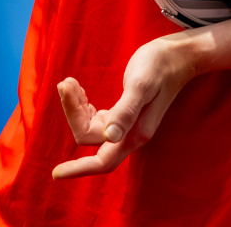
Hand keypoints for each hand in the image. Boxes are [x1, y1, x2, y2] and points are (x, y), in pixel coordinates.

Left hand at [51, 36, 198, 179]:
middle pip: (89, 137)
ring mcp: (127, 126)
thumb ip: (126, 112)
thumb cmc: (159, 67)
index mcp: (135, 133)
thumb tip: (109, 137)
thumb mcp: (140, 86)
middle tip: (66, 83)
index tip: (55, 173)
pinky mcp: (124, 114)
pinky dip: (83, 106)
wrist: (176, 56)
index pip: (102, 161)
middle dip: (72, 114)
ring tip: (69, 82)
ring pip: (90, 128)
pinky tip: (79, 90)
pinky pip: (96, 120)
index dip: (78, 168)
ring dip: (75, 108)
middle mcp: (130, 134)